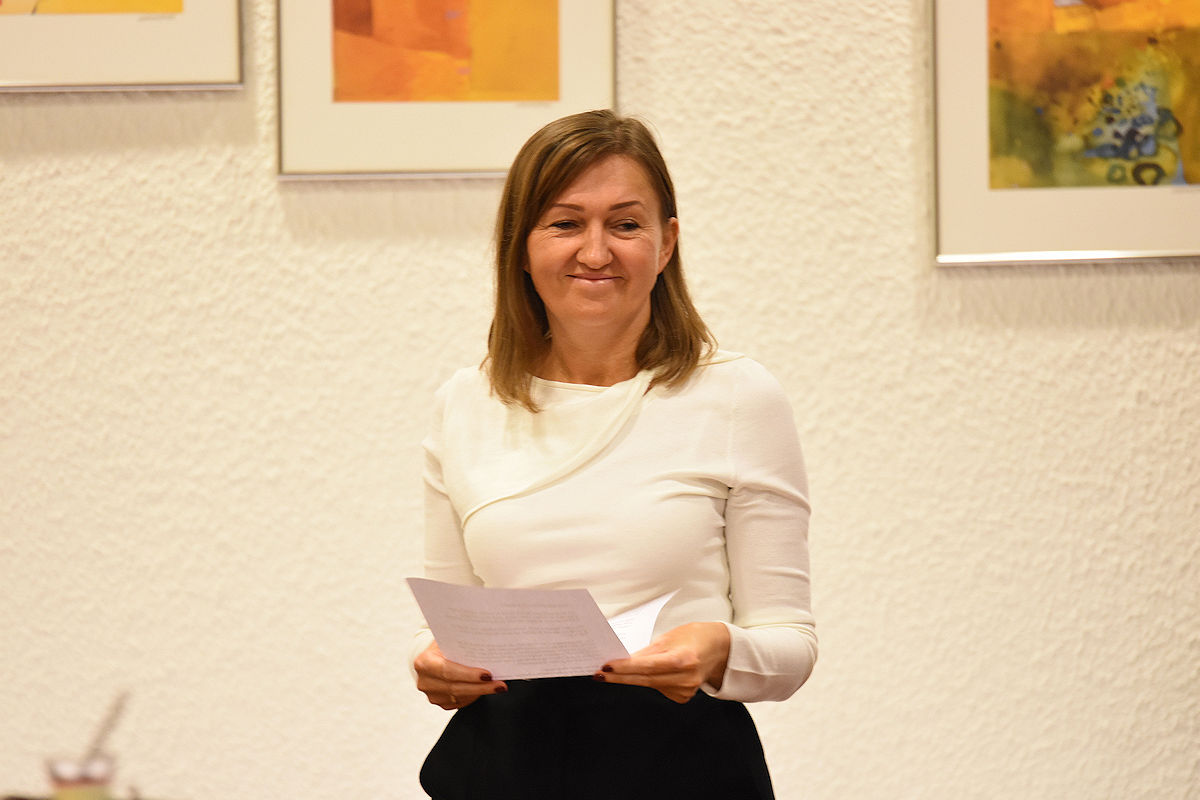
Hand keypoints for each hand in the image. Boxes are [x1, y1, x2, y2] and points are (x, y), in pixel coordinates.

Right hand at [414, 641, 507, 710]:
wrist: (433, 657)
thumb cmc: (444, 644)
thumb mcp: (448, 639)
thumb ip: (461, 642)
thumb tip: (487, 642)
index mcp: (424, 662)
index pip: (448, 671)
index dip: (468, 674)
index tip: (488, 674)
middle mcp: (425, 681)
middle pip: (456, 687)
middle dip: (481, 686)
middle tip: (500, 684)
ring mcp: (432, 695)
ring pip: (461, 697)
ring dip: (481, 692)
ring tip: (499, 686)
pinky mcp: (441, 702)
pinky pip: (461, 702)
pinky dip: (475, 695)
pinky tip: (486, 689)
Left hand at [595, 622, 730, 703]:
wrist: (718, 649)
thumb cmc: (693, 637)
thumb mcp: (670, 637)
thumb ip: (648, 651)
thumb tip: (624, 661)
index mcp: (684, 659)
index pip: (648, 666)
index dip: (625, 667)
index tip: (606, 667)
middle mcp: (686, 678)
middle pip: (645, 679)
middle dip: (619, 677)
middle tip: (598, 675)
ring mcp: (685, 691)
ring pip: (649, 685)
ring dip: (630, 679)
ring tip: (612, 672)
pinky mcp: (683, 698)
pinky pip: (657, 689)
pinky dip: (648, 681)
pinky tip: (647, 673)